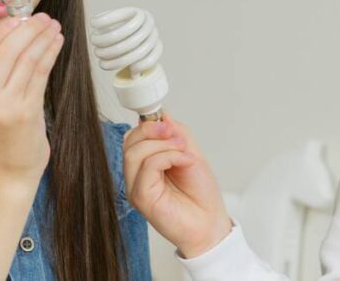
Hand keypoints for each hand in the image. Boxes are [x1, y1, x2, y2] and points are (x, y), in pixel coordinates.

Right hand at [0, 12, 63, 182]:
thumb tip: (16, 36)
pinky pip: (40, 73)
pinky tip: (57, 43)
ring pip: (26, 58)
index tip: (17, 21)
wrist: (6, 174)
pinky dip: (50, 53)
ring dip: (43, 38)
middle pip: (5, 49)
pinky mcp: (26, 112)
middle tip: (43, 18)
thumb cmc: (0, 138)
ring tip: (54, 27)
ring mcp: (3, 105)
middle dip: (27, 28)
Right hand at [123, 116, 232, 257]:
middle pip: (129, 141)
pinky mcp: (140, 197)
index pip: (134, 136)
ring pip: (134, 152)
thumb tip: (162, 116)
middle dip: (152, 130)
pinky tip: (182, 162)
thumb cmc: (201, 195)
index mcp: (147, 162)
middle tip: (174, 134)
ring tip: (182, 151)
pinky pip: (146, 168)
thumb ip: (176, 134)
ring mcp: (136, 186)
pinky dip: (166, 158)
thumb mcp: (192, 153)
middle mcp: (137, 174)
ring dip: (162, 145)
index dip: (147, 123)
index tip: (166, 120)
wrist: (210, 223)